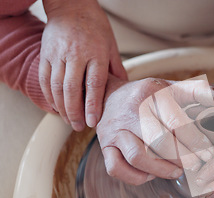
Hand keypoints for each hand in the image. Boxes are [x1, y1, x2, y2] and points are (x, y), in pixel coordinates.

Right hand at [39, 0, 126, 130]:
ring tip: (70, 121)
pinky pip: (45, 80)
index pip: (94, 85)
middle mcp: (76, 55)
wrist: (70, 6)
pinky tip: (57, 107)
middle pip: (73, 90)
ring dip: (62, 108)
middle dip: (76, 112)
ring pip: (57, 87)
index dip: (93, 105)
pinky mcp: (46, 54)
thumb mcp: (111, 44)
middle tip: (80, 127)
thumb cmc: (94, 25)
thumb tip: (123, 88)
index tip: (93, 121)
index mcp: (96, 54)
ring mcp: (59, 55)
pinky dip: (50, 96)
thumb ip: (116, 68)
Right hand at [96, 75, 213, 184]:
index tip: (208, 153)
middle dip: (181, 157)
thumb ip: (201, 94)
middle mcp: (131, 111)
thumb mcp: (172, 87)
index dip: (194, 140)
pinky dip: (135, 176)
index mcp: (151, 94)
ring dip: (160, 169)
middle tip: (196, 166)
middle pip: (158, 140)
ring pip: (137, 156)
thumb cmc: (149, 95)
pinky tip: (150, 175)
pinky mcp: (105, 147)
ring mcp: (115, 131)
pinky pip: (116, 168)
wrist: (107, 96)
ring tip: (176, 172)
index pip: (176, 121)